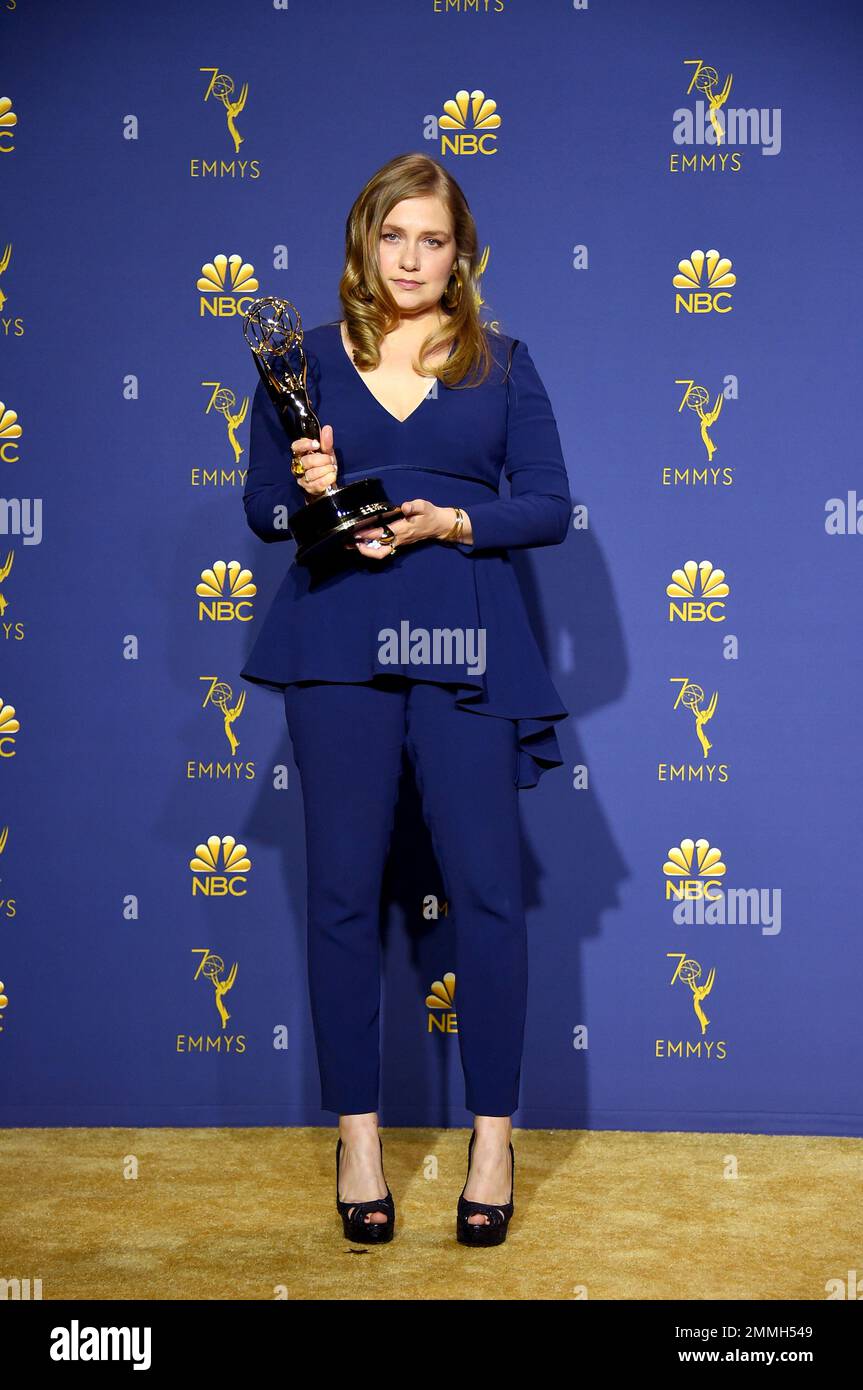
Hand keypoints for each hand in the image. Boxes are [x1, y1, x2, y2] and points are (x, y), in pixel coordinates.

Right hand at [291, 424, 337, 496]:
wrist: (327, 484)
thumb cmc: (324, 465)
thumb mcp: (327, 452)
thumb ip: (326, 442)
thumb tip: (327, 428)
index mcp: (301, 454)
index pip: (296, 446)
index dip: (305, 444)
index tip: (317, 444)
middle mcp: (298, 466)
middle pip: (306, 461)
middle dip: (322, 460)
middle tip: (330, 460)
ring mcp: (302, 478)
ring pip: (312, 473)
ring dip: (326, 469)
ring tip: (332, 468)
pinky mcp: (308, 488)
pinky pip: (317, 484)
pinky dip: (327, 478)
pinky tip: (332, 475)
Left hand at [347, 500, 466, 559]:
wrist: (439, 525)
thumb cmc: (430, 514)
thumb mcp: (424, 506)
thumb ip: (414, 506)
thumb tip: (404, 507)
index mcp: (402, 530)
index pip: (381, 534)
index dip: (367, 534)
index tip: (355, 531)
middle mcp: (398, 539)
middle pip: (379, 551)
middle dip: (363, 549)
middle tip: (349, 543)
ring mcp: (398, 543)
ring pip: (380, 552)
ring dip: (366, 550)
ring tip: (350, 544)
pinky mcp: (398, 542)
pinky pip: (383, 548)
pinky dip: (371, 547)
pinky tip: (362, 541)